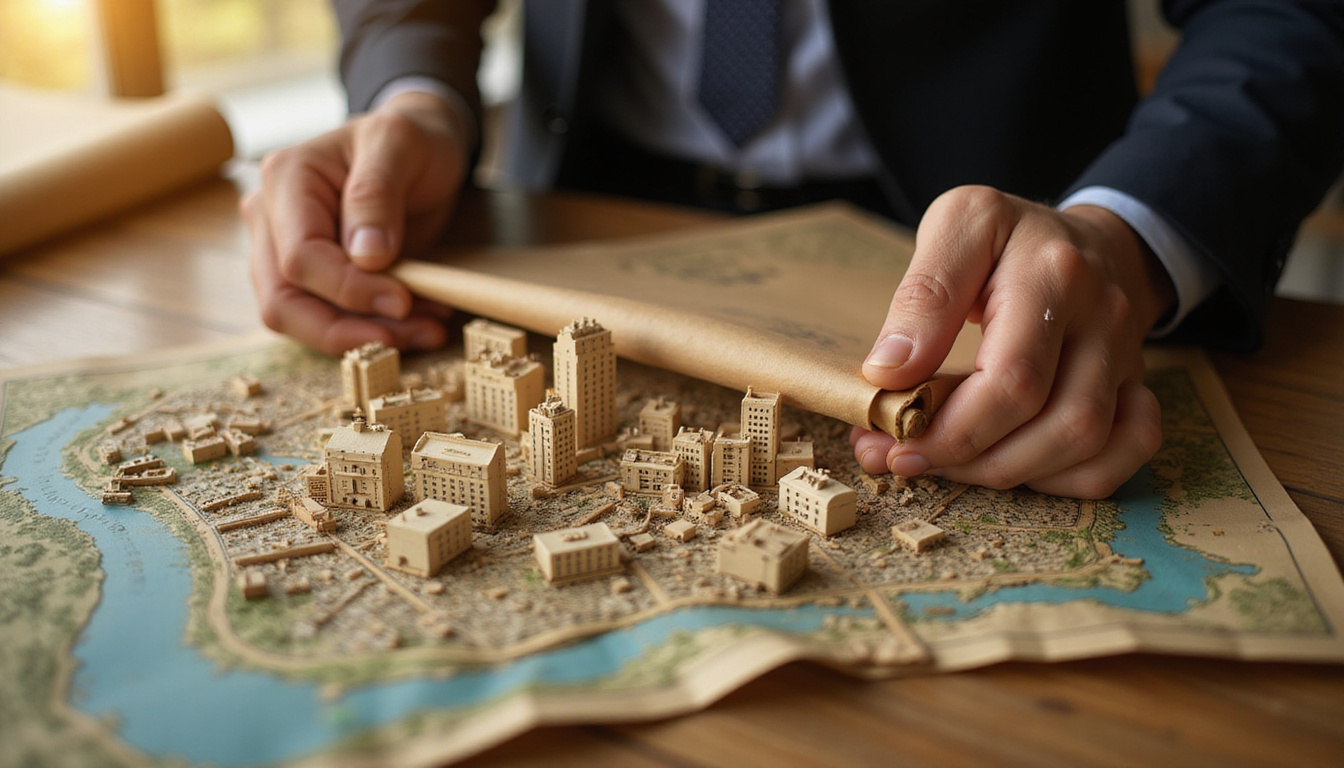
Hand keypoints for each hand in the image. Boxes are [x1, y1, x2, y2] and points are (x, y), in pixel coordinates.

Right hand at [243, 91, 469, 354]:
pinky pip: (325, 320)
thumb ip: (377, 195)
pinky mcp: (308, 278)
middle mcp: (270, 218)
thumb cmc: (409, 139)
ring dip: (363, 337)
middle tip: (415, 334)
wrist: (418, 147)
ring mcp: (281, 251)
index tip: (404, 300)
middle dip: (350, 330)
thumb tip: (365, 258)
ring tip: (427, 331)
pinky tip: (415, 325)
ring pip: (300, 321)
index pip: (300, 258)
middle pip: (284, 301)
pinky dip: (370, 331)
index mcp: (286, 180)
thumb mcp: (401, 145)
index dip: (350, 290)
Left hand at [850, 185, 1174, 497]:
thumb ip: (923, 295)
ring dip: (1010, 472)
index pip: (1014, 379)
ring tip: (948, 463)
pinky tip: (1014, 463)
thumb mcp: (956, 227)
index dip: (953, 428)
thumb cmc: (1009, 236)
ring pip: (1090, 446)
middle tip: (907, 457)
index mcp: (1053, 275)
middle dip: (972, 457)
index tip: (896, 437)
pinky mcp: (1135, 385)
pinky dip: (1071, 476)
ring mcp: (1128, 356)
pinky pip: (1128, 451)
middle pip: (1059, 423)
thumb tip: (889, 372)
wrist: (1087, 237)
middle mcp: (1104, 319)